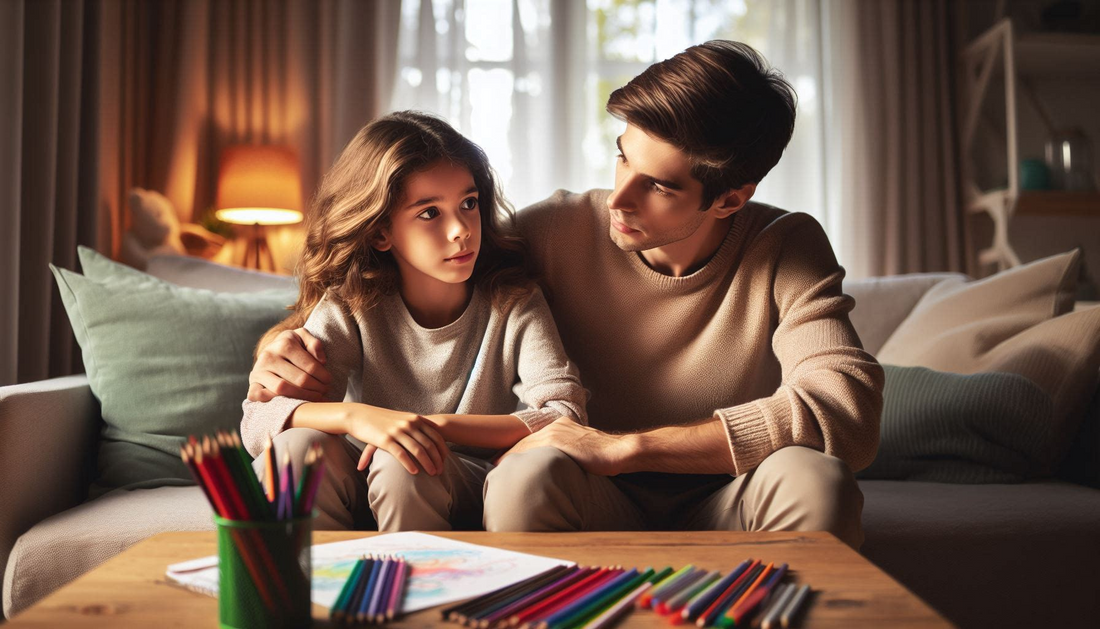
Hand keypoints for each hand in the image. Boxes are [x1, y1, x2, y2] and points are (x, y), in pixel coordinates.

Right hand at [248, 328, 331, 401]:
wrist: (270, 352)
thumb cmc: (291, 346)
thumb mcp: (303, 337)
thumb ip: (314, 343)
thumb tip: (321, 360)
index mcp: (284, 343)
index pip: (310, 366)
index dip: (324, 376)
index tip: (329, 381)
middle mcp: (268, 356)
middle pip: (299, 379)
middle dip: (317, 388)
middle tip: (325, 391)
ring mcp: (258, 371)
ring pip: (282, 389)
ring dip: (303, 397)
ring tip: (315, 398)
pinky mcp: (252, 384)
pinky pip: (260, 396)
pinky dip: (275, 401)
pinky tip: (291, 402)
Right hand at [347, 406, 449, 475]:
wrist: (359, 415)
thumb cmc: (382, 418)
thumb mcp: (402, 417)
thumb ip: (416, 423)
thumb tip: (431, 429)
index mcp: (415, 419)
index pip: (436, 435)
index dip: (442, 449)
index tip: (445, 461)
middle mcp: (408, 424)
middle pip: (429, 444)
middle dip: (437, 459)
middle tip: (441, 471)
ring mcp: (397, 431)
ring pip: (418, 450)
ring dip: (427, 464)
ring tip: (432, 474)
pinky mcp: (385, 440)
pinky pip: (401, 454)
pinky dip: (410, 464)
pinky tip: (415, 473)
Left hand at [497, 417, 631, 475]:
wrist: (619, 451)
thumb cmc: (604, 455)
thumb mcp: (582, 450)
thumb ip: (568, 453)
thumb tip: (560, 466)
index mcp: (561, 426)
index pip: (533, 439)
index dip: (517, 449)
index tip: (504, 459)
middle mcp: (556, 427)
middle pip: (525, 440)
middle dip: (508, 452)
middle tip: (493, 465)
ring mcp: (556, 433)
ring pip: (526, 445)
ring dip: (510, 456)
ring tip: (497, 467)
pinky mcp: (559, 442)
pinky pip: (533, 450)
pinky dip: (520, 458)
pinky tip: (511, 467)